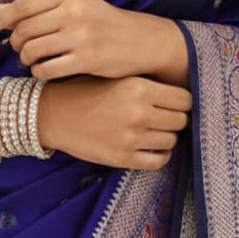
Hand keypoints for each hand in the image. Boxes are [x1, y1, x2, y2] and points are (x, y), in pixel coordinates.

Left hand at [0, 0, 189, 85]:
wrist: (139, 40)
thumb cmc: (101, 22)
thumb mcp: (73, 5)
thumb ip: (38, 7)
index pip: (23, 5)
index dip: (2, 19)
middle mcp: (73, 11)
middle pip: (24, 29)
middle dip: (15, 42)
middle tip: (19, 48)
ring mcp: (80, 36)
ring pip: (32, 50)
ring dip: (26, 59)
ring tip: (32, 60)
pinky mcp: (86, 59)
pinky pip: (47, 69)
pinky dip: (39, 73)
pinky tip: (45, 71)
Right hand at [38, 75, 191, 170]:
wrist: (54, 113)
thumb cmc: (85, 90)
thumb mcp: (117, 76)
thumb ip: (147, 83)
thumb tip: (180, 94)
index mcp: (138, 87)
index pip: (184, 99)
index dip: (181, 101)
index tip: (173, 103)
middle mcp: (139, 112)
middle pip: (181, 120)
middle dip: (175, 119)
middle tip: (162, 116)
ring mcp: (131, 138)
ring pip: (171, 140)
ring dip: (165, 136)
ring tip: (151, 130)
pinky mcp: (123, 158)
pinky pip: (159, 161)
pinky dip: (158, 154)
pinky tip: (148, 146)